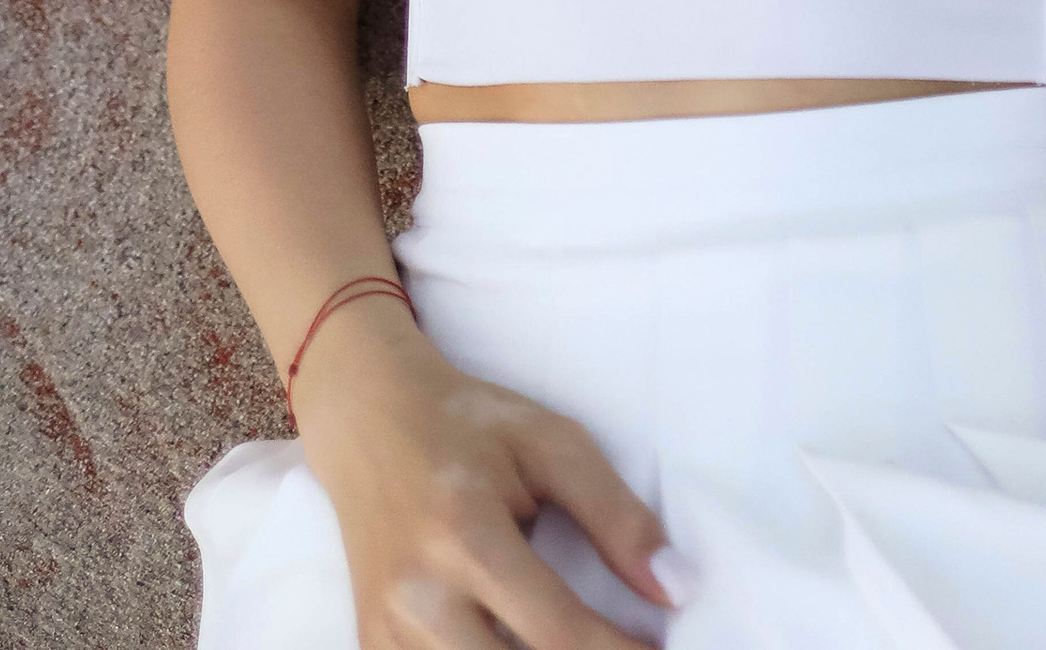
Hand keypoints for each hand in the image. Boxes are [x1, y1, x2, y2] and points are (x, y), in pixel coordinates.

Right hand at [292, 296, 681, 644]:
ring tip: (574, 638)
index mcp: (465, 536)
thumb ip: (616, 516)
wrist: (369, 418)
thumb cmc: (470, 425)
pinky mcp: (371, 647)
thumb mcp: (552, 444)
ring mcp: (386, 633)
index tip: (659, 649)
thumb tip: (676, 590)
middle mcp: (417, 599)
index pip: (558, 633)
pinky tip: (518, 640)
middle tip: (619, 646)